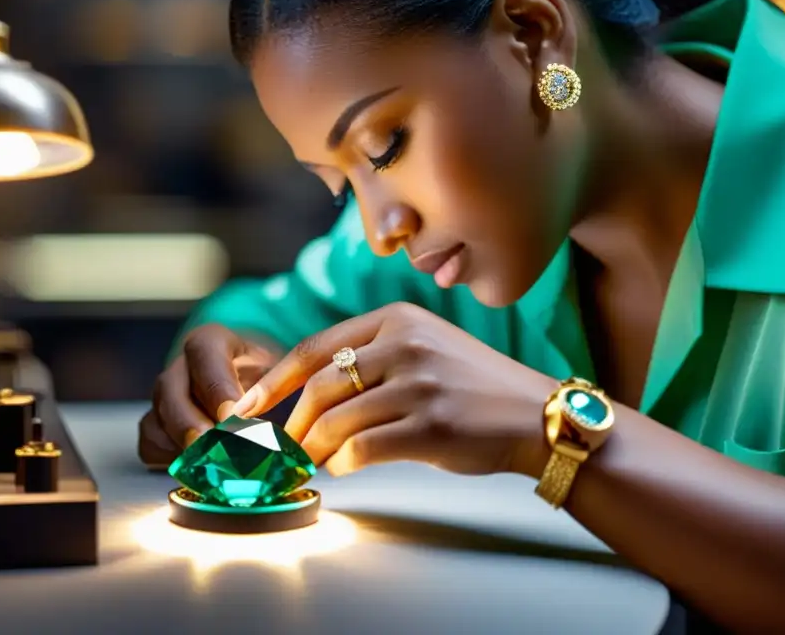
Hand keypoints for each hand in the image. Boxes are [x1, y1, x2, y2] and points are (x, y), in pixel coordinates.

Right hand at [137, 324, 278, 468]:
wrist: (250, 379)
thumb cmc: (265, 373)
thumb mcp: (277, 371)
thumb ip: (274, 391)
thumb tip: (275, 429)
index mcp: (211, 342)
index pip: (205, 353)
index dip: (217, 386)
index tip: (233, 416)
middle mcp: (181, 367)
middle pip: (172, 391)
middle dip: (192, 425)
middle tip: (214, 450)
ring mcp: (164, 396)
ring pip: (158, 420)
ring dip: (183, 447)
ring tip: (212, 467)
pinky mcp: (156, 423)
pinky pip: (152, 444)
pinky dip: (171, 459)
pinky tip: (200, 469)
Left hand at [230, 302, 557, 477]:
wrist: (536, 415)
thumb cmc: (476, 387)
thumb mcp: (427, 347)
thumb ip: (374, 357)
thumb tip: (310, 396)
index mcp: (399, 319)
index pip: (315, 348)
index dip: (273, 381)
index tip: (247, 408)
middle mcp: (406, 345)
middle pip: (318, 387)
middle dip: (293, 425)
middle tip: (286, 449)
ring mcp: (419, 385)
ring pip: (334, 422)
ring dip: (314, 450)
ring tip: (315, 461)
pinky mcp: (430, 427)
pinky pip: (361, 451)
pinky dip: (344, 464)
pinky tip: (350, 466)